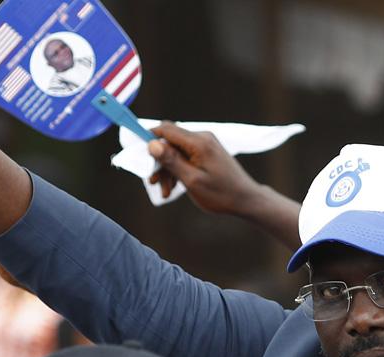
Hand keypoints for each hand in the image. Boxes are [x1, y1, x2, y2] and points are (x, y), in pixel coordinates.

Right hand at [147, 122, 261, 213]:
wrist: (245, 200)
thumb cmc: (221, 193)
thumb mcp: (192, 180)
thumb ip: (171, 161)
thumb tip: (151, 143)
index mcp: (199, 142)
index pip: (165, 129)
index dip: (148, 138)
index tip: (138, 155)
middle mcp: (202, 138)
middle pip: (169, 142)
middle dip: (159, 162)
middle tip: (153, 183)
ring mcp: (205, 145)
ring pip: (175, 152)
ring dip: (168, 170)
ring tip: (166, 192)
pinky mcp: (206, 153)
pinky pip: (185, 157)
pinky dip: (178, 170)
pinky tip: (174, 188)